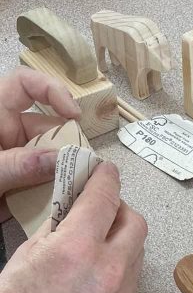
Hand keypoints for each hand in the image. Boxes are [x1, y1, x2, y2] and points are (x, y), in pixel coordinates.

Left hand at [0, 68, 81, 222]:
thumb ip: (19, 164)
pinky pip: (39, 186)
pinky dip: (51, 195)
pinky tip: (61, 206)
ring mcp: (10, 161)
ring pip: (47, 162)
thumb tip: (61, 160)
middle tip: (85, 169)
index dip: (54, 92)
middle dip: (66, 148)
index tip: (74, 116)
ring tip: (78, 192)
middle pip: (46, 130)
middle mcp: (4, 134)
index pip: (27, 86)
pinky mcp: (13, 187)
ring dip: (62, 176)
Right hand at [0, 162, 147, 292]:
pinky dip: (122, 263)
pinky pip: (133, 276)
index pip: (105, 198)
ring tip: (99, 238)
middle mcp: (108, 268)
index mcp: (78, 247)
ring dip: (123, 237)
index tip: (105, 171)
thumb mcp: (28, 253)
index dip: (106, 178)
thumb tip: (74, 208)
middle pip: (135, 222)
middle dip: (121, 208)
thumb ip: (58, 226)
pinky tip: (99, 267)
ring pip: (138, 249)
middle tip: (102, 206)